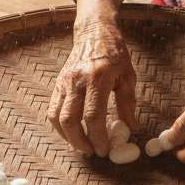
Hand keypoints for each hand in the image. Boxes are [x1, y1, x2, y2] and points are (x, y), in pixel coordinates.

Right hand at [48, 17, 137, 155]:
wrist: (94, 31)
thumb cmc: (115, 54)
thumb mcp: (128, 76)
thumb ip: (128, 104)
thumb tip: (131, 129)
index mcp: (98, 78)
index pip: (93, 115)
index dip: (98, 137)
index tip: (105, 150)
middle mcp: (77, 80)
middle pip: (70, 120)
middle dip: (80, 142)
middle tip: (92, 152)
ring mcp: (64, 81)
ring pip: (57, 117)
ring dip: (67, 137)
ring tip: (81, 146)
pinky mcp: (57, 83)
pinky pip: (53, 109)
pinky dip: (59, 125)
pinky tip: (71, 133)